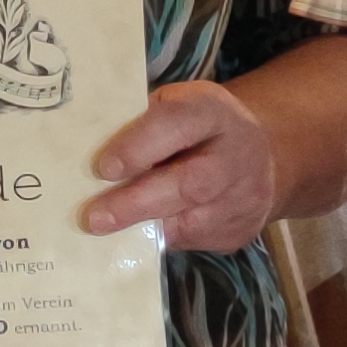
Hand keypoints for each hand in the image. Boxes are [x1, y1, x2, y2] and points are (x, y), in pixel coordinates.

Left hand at [80, 81, 280, 249]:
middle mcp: (237, 153)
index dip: (139, 146)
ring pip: (192, 221)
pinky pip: (194, 241)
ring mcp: (244, 196)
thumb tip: (84, 148)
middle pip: (189, 183)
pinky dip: (159, 240)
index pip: (178, 124)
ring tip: (104, 233)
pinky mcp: (239, 230)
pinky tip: (134, 238)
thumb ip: (139, 122)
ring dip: (143, 229)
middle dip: (137, 202)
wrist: (261, 155)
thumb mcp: (174, 105)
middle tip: (94, 217)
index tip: (103, 168)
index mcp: (213, 111)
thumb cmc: (197, 127)